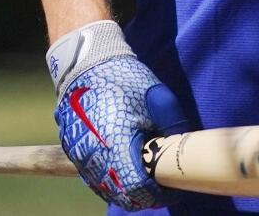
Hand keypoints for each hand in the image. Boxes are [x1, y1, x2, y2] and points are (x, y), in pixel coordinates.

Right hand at [48, 20, 189, 209]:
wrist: (86, 62)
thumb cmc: (125, 77)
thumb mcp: (158, 98)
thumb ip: (173, 127)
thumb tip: (184, 147)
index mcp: (117, 144)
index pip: (138, 187)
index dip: (157, 193)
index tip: (172, 187)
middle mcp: (94, 155)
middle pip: (121, 194)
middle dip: (143, 196)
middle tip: (161, 187)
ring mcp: (80, 155)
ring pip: (105, 188)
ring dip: (125, 190)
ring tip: (145, 181)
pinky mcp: (73, 150)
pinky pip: (92, 177)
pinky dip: (109, 181)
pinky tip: (124, 172)